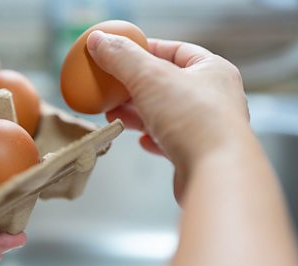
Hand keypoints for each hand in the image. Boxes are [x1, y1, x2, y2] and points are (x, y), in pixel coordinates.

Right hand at [86, 31, 248, 201]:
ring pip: (165, 113)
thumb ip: (122, 58)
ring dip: (138, 114)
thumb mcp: (150, 77)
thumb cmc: (197, 121)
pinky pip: (169, 141)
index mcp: (211, 70)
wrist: (216, 175)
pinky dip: (152, 138)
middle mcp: (213, 98)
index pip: (175, 50)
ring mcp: (206, 128)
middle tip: (111, 86)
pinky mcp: (197, 154)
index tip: (121, 52)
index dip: (146, 49)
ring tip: (114, 113)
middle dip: (134, 86)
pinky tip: (141, 140)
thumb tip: (99, 41)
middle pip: (166, 84)